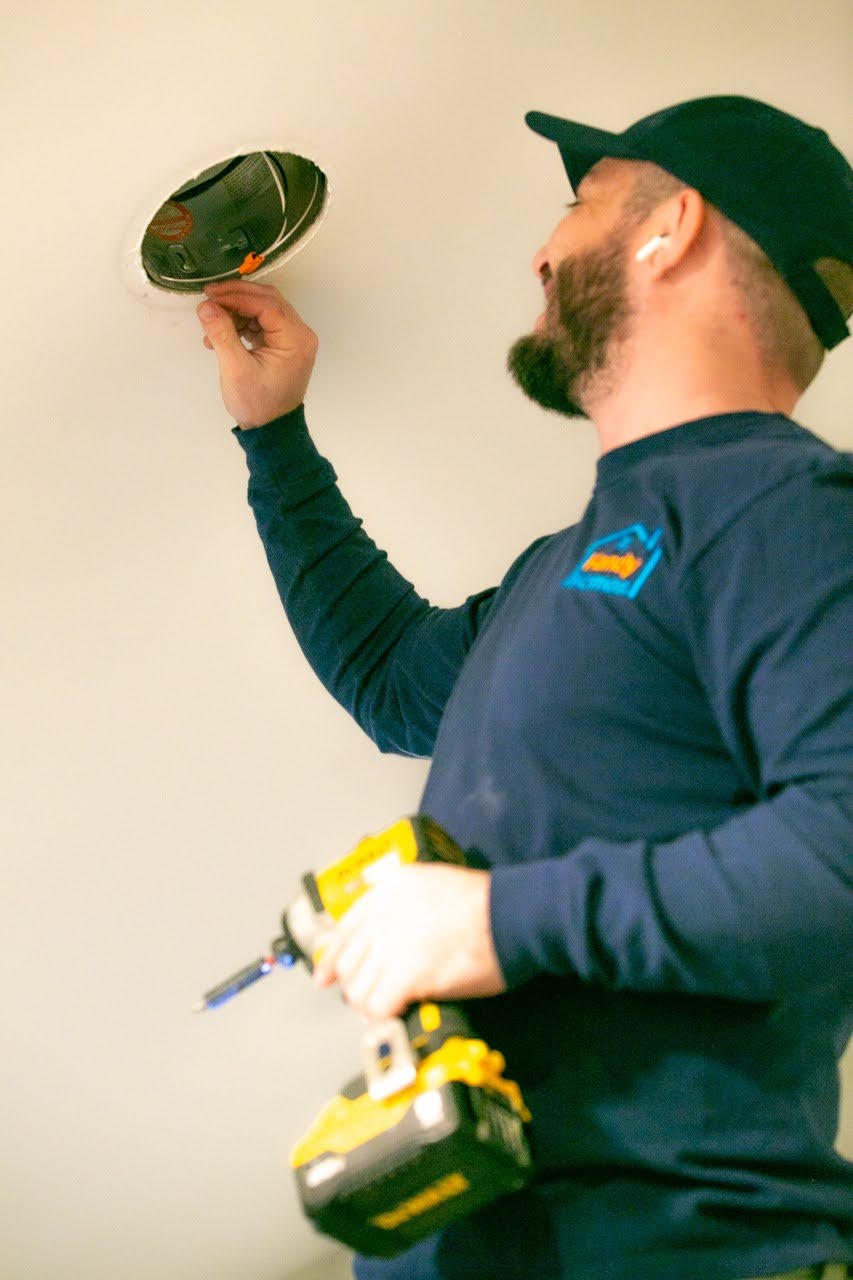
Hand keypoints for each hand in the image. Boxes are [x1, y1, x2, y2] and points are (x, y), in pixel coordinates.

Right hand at [196, 280, 317, 427]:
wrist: (270, 430)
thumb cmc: (257, 404)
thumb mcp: (236, 369)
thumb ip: (222, 333)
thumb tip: (205, 305)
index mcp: (296, 339)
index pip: (266, 304)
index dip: (236, 296)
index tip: (210, 296)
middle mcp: (300, 334)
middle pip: (267, 300)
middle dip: (236, 298)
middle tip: (209, 299)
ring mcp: (293, 339)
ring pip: (263, 310)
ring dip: (236, 312)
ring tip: (212, 326)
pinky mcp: (283, 345)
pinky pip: (262, 323)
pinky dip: (241, 324)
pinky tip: (221, 335)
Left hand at [312, 863, 506, 1019]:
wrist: (513, 916)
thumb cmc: (484, 903)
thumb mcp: (431, 886)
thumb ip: (401, 906)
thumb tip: (380, 940)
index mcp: (389, 889)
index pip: (345, 928)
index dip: (332, 958)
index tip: (326, 976)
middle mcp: (384, 913)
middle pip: (348, 962)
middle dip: (354, 986)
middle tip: (368, 1000)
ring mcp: (394, 943)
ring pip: (358, 988)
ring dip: (369, 1005)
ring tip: (386, 1010)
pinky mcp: (409, 974)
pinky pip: (379, 1006)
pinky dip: (383, 1017)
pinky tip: (395, 1017)